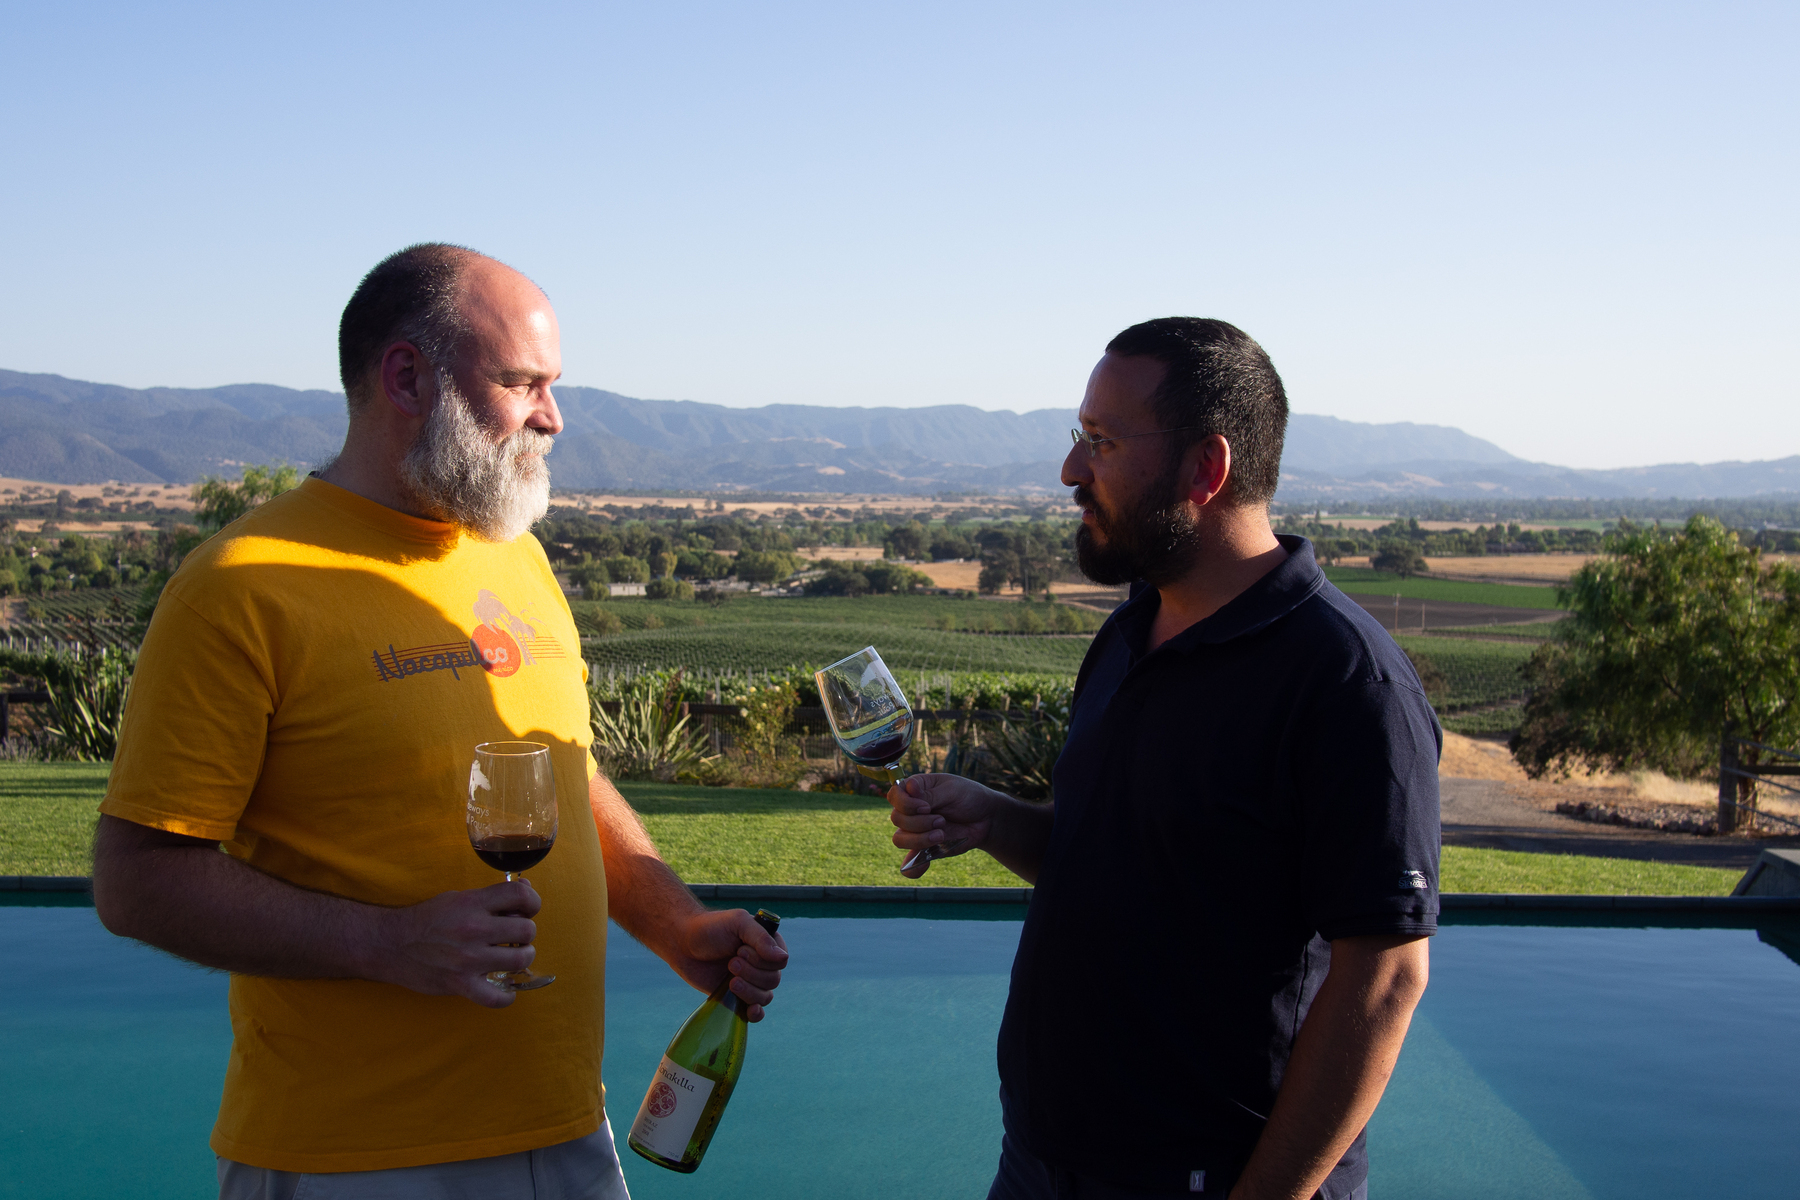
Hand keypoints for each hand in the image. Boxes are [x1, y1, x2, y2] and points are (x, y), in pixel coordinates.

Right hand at [372, 880, 542, 1008]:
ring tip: (509, 958)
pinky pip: (499, 997)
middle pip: (527, 930)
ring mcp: (468, 959)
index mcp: (473, 903)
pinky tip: (503, 987)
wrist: (390, 944)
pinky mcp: (460, 984)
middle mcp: (473, 929)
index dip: (532, 902)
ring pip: (521, 959)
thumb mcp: (459, 897)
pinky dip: (506, 996)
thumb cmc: (428, 920)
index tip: (526, 910)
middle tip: (513, 937)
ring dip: (521, 959)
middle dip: (525, 933)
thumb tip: (527, 890)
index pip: (522, 896)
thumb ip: (493, 897)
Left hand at [664, 908, 789, 1021]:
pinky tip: (750, 1010)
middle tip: (730, 962)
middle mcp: (763, 964)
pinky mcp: (738, 997)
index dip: (761, 960)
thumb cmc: (711, 928)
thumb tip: (782, 959)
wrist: (683, 943)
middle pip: (773, 980)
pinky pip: (756, 1012)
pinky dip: (756, 1013)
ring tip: (729, 980)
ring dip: (749, 991)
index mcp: (767, 944)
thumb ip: (761, 938)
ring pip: (766, 997)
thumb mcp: (738, 923)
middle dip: (751, 973)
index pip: (780, 962)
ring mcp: (751, 982)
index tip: (740, 950)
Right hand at [888, 773, 1004, 878]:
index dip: (905, 804)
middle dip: (918, 822)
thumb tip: (909, 788)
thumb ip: (930, 794)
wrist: (987, 818)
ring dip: (918, 840)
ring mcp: (916, 830)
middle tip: (942, 820)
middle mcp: (911, 810)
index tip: (926, 807)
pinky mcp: (924, 848)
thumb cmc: (969, 797)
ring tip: (941, 835)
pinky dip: (912, 868)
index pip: (894, 795)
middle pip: (896, 818)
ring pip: (899, 839)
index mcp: (915, 790)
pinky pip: (909, 863)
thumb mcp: (952, 790)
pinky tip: (926, 864)